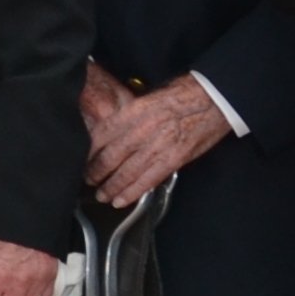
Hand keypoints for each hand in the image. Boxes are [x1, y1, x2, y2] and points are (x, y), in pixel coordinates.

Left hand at [84, 75, 230, 206]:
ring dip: (111, 186)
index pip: (102, 135)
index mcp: (134, 111)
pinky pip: (149, 179)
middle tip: (87, 180)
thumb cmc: (183, 95)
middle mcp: (143, 128)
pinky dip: (132, 192)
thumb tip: (110, 132)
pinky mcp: (175, 158)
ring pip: (127, 172)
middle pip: (111, 156)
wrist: (214, 98)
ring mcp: (159, 145)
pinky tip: (121, 200)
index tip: (80, 160)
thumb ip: (128, 116)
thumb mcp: (147, 98)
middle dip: (96, 172)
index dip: (88, 151)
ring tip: (101, 194)